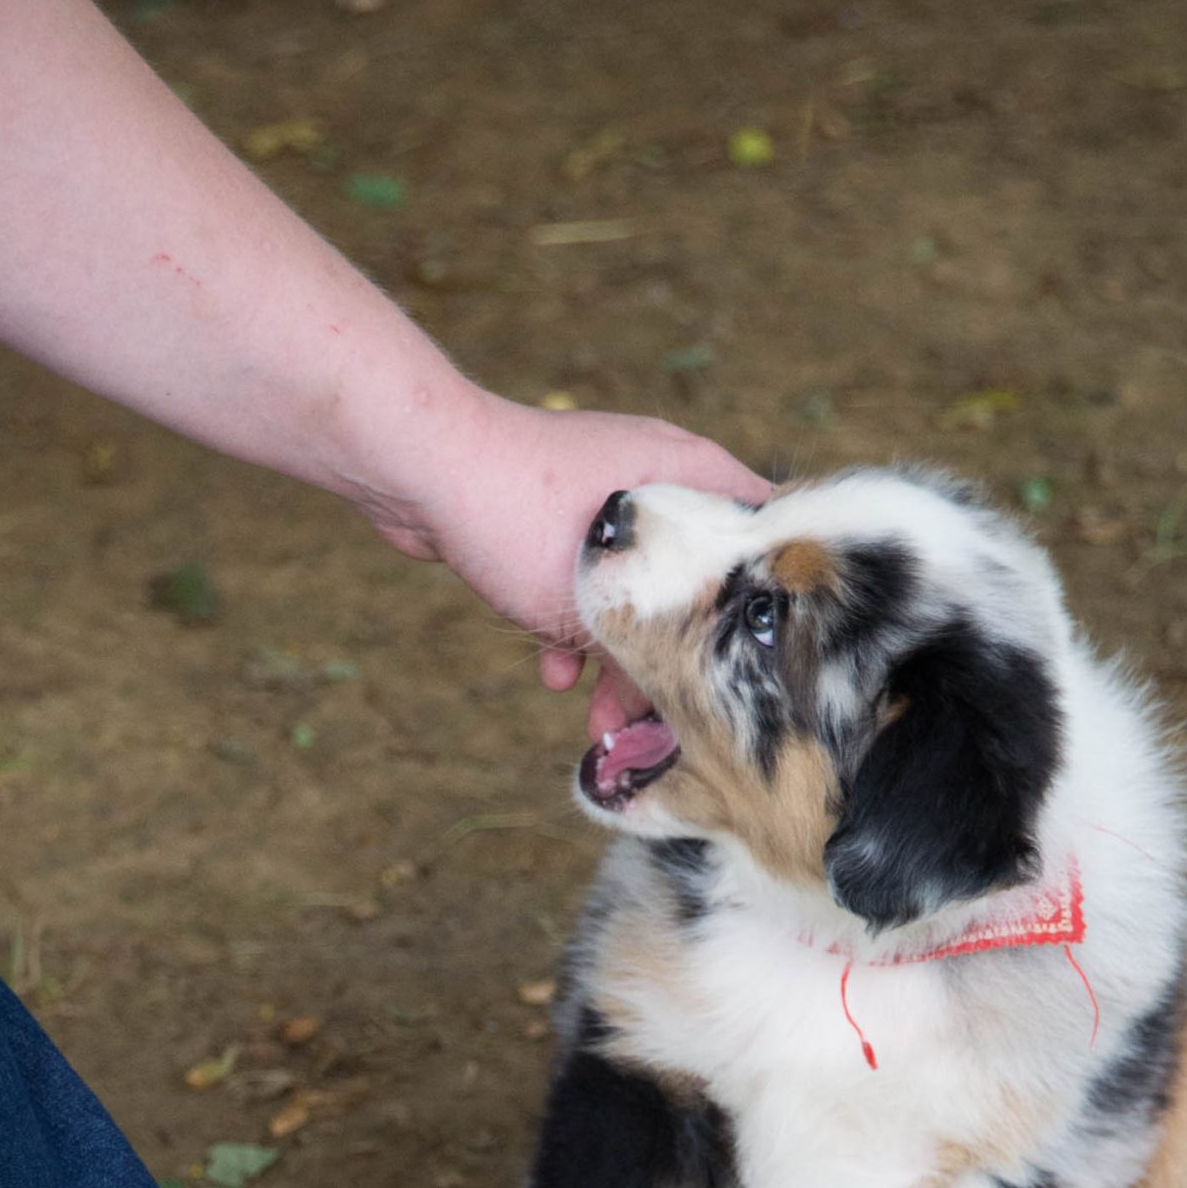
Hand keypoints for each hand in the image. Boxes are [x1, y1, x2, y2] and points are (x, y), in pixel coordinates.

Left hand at [366, 390, 768, 729]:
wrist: (417, 465)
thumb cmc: (525, 516)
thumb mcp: (599, 604)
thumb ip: (647, 649)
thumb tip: (671, 708)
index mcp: (692, 471)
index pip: (765, 529)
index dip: (769, 600)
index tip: (764, 662)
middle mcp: (656, 473)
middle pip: (691, 575)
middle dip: (669, 655)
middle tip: (661, 719)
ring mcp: (599, 490)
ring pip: (629, 585)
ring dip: (614, 654)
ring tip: (602, 722)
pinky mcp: (547, 511)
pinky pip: (578, 576)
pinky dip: (569, 622)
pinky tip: (552, 673)